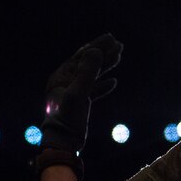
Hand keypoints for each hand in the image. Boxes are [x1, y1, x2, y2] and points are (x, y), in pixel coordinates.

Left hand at [41, 33, 122, 153]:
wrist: (63, 142)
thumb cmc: (67, 118)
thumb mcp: (78, 93)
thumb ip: (87, 71)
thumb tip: (96, 50)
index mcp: (62, 76)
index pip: (81, 56)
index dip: (97, 46)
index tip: (111, 38)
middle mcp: (66, 82)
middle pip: (87, 63)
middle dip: (102, 53)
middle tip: (118, 44)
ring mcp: (73, 92)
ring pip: (92, 75)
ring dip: (105, 66)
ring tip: (119, 57)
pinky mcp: (80, 104)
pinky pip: (93, 90)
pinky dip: (103, 85)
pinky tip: (113, 82)